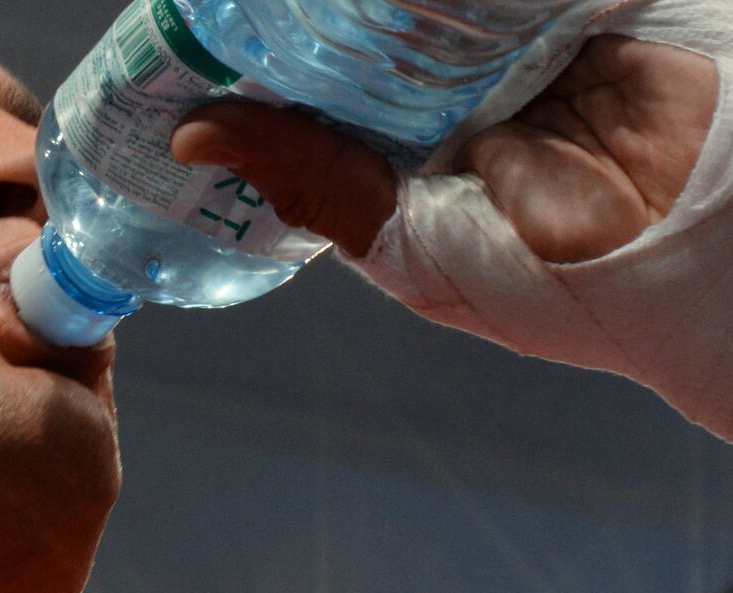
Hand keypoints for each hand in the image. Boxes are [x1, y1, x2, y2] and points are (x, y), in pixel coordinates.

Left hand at [171, 36, 716, 261]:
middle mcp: (449, 73)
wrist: (714, 261)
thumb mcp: (414, 246)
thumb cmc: (562, 284)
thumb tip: (192, 136)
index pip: (310, 72)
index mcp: (402, 134)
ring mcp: (509, 28)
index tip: (194, 20)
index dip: (252, 43)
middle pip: (356, 16)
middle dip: (302, 11)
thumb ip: (315, 182)